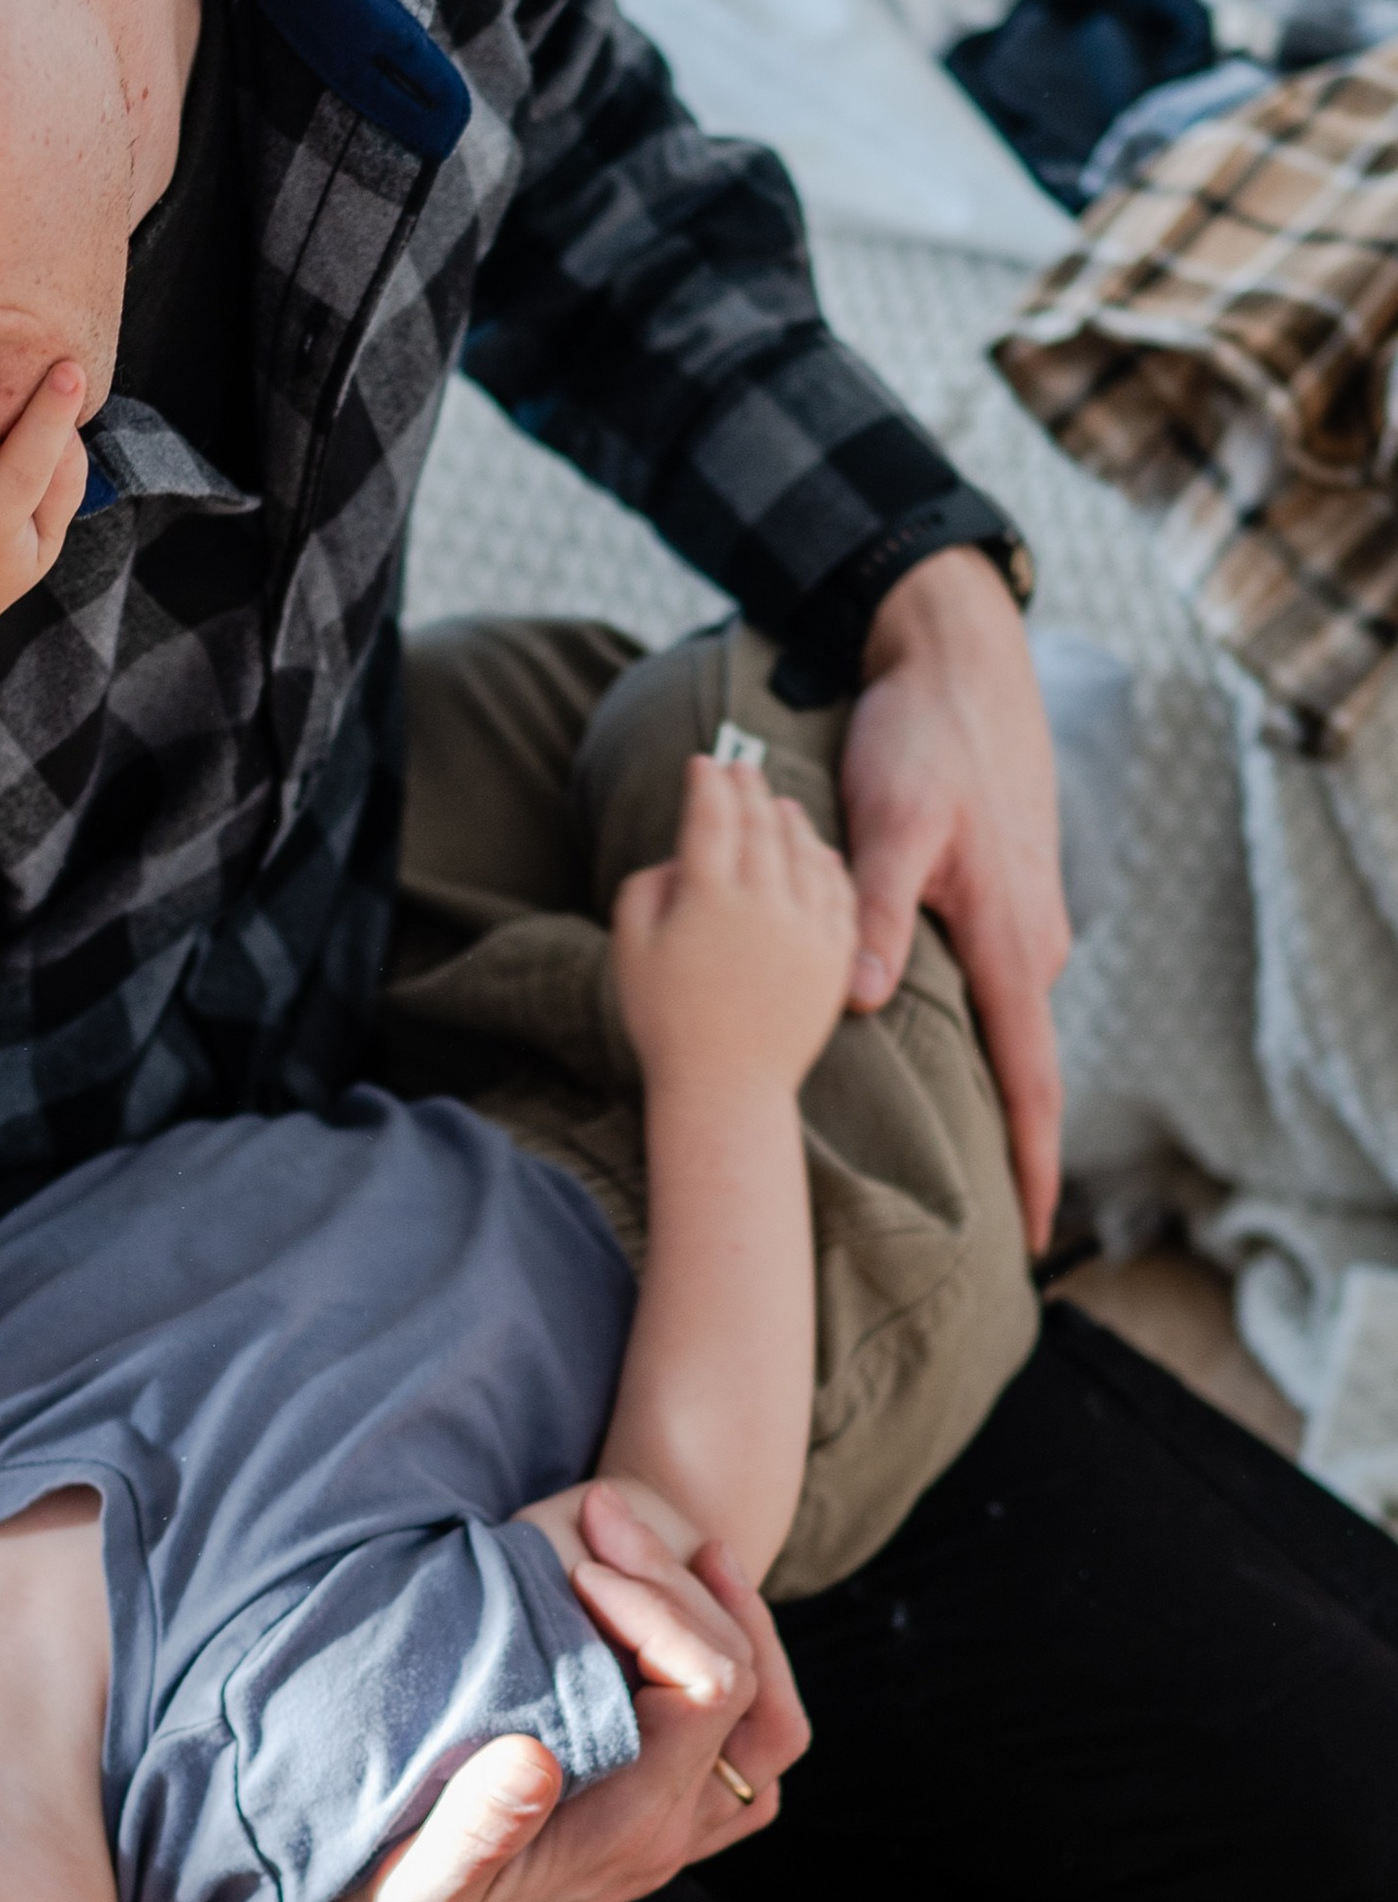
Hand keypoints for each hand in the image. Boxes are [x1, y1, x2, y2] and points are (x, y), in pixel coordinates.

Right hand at [230, 1492, 809, 1901]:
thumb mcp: (411, 1891)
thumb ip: (473, 1832)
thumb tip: (534, 1754)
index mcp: (628, 1833)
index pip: (707, 1687)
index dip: (658, 1604)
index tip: (577, 1566)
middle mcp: (668, 1837)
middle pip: (751, 1691)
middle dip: (688, 1588)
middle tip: (603, 1516)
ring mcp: (666, 1840)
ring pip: (767, 1730)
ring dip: (737, 1631)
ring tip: (690, 1554)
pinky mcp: (641, 1834)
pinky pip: (737, 1755)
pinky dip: (728, 1680)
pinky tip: (669, 1637)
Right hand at [610, 746, 856, 1099]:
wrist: (727, 1089)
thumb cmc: (666, 1023)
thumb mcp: (631, 950)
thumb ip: (646, 890)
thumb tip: (679, 860)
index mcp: (709, 898)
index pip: (711, 817)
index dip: (706, 784)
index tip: (702, 763)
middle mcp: (764, 903)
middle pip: (760, 825)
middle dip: (748, 788)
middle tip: (739, 767)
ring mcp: (807, 928)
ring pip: (804, 852)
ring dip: (789, 819)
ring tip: (777, 802)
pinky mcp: (835, 956)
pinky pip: (838, 892)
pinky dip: (827, 863)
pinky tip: (818, 851)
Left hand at [841, 547, 1068, 1250]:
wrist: (959, 658)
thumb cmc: (923, 739)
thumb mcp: (893, 824)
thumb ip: (877, 914)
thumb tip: (869, 1003)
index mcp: (1012, 942)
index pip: (1030, 1082)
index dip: (1030, 1166)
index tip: (1029, 1242)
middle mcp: (1032, 945)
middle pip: (1020, 1070)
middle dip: (1007, 1149)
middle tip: (983, 1229)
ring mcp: (1023, 923)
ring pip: (1000, 1026)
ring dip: (983, 1086)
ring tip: (958, 1159)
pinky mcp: (1004, 900)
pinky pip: (990, 987)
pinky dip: (969, 1027)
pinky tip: (934, 1048)